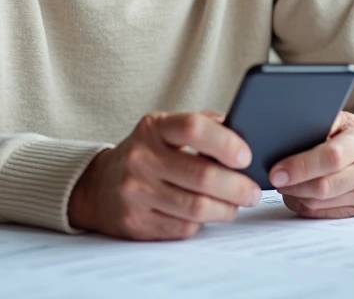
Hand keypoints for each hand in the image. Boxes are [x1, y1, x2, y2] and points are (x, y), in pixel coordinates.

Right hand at [69, 111, 262, 240]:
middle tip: (254, 191)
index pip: (193, 128)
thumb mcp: (166, 129)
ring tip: (237, 204)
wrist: (99, 186)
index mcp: (153, 128)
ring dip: (226, 208)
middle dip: (237, 187)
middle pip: (201, 176)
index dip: (225, 142)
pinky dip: (204, 223)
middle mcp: (141, 158)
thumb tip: (246, 135)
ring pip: (196, 207)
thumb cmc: (148, 153)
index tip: (245, 157)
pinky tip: (209, 214)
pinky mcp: (137, 222)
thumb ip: (203, 126)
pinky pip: (184, 227)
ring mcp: (136, 192)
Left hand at [270, 113, 353, 219]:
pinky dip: (304, 205)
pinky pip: (323, 213)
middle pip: (325, 186)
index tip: (277, 172)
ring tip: (286, 184)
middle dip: (294, 185)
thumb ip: (314, 127)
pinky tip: (299, 193)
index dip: (301, 166)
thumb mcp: (334, 119)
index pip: (331, 157)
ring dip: (296, 195)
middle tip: (275, 180)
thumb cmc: (344, 132)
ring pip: (320, 202)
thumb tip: (280, 141)